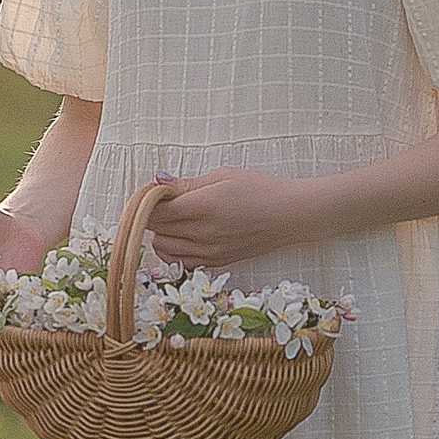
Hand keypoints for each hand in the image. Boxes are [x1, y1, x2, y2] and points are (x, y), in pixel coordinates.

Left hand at [142, 168, 317, 268]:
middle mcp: (202, 233)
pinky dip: (173, 250)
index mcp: (203, 207)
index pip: (154, 210)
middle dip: (153, 215)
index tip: (155, 192)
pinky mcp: (215, 262)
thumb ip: (187, 183)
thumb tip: (158, 182)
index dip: (148, 200)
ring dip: (161, 233)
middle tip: (165, 202)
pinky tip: (184, 236)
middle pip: (155, 230)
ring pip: (163, 248)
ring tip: (176, 218)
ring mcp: (208, 251)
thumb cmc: (261, 190)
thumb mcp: (223, 176)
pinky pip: (179, 262)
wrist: (291, 215)